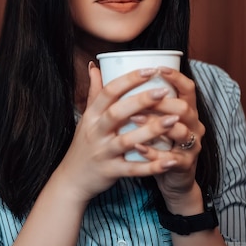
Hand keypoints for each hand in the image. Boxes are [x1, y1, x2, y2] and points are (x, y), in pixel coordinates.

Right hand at [52, 62, 180, 203]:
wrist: (71, 178)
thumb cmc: (83, 144)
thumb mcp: (85, 118)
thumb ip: (93, 92)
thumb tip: (94, 66)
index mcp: (91, 116)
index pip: (108, 92)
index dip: (129, 79)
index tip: (150, 70)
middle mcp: (95, 132)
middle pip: (117, 113)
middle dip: (141, 101)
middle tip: (164, 91)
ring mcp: (103, 153)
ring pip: (127, 141)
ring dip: (151, 130)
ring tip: (174, 120)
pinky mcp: (110, 172)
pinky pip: (133, 169)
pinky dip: (152, 166)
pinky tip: (171, 160)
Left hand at [130, 66, 204, 204]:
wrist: (171, 178)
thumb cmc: (157, 143)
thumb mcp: (150, 119)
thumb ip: (135, 97)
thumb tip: (103, 70)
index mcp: (185, 111)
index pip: (187, 89)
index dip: (176, 77)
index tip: (157, 68)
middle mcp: (193, 126)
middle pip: (184, 108)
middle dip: (162, 102)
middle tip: (140, 97)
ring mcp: (191, 146)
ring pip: (180, 132)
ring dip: (157, 125)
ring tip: (135, 119)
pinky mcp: (184, 166)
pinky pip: (171, 159)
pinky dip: (154, 153)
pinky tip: (137, 148)